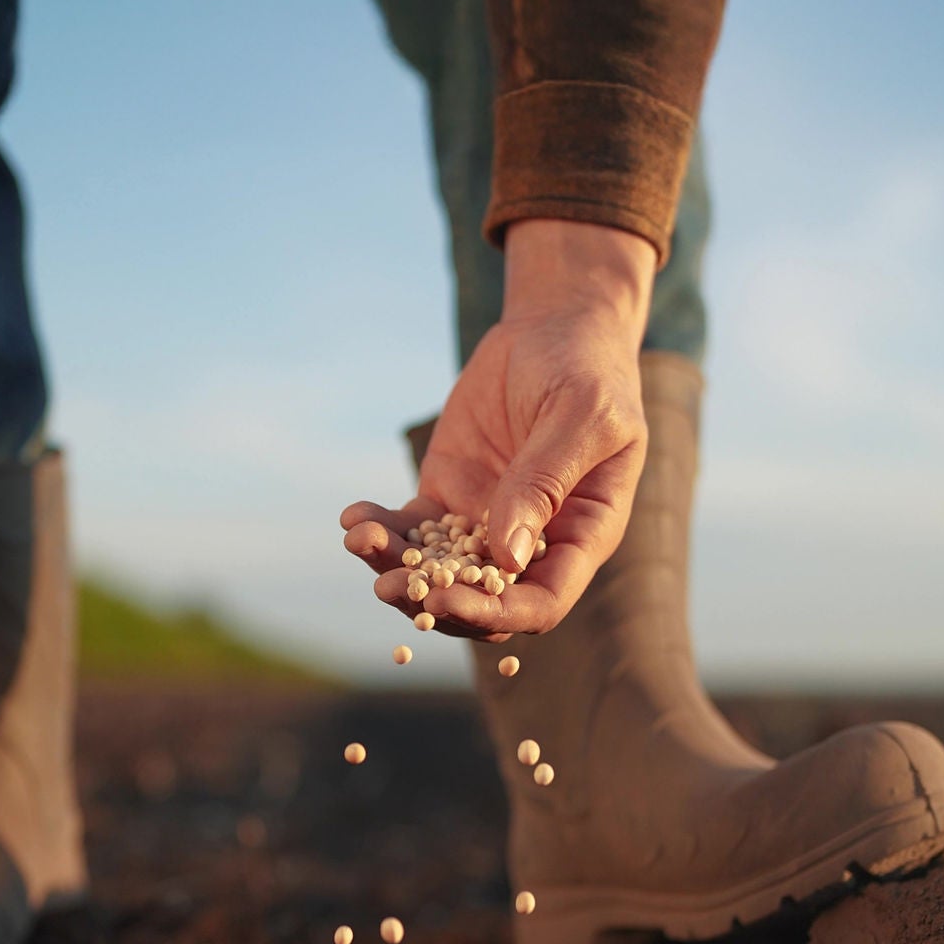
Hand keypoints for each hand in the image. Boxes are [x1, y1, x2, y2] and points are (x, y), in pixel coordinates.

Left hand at [341, 219, 655, 637]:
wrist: (557, 330)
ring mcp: (485, 523)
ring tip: (361, 539)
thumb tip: (505, 557)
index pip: (542, 602)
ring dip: (395, 569)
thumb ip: (544, 483)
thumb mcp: (581, 418)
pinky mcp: (447, 496)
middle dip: (432, 600)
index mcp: (581, 538)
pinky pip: (410, 530)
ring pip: (438, 573)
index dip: (496, 613)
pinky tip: (355, 517)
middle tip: (388, 585)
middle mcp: (532, 544)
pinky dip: (381, 531)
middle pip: (482, 602)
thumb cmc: (588, 371)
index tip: (446, 599)